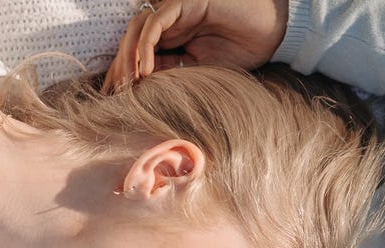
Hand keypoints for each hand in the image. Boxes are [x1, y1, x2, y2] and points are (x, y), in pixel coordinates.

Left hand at [103, 0, 287, 91]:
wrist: (272, 34)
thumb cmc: (241, 52)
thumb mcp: (199, 72)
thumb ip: (172, 75)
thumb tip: (141, 90)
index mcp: (171, 40)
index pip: (136, 55)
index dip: (122, 75)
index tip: (112, 100)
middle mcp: (169, 23)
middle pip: (131, 41)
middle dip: (119, 68)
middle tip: (113, 95)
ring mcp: (175, 10)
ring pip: (138, 29)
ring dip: (129, 57)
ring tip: (129, 83)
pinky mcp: (185, 1)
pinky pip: (156, 22)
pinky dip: (147, 45)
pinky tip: (147, 69)